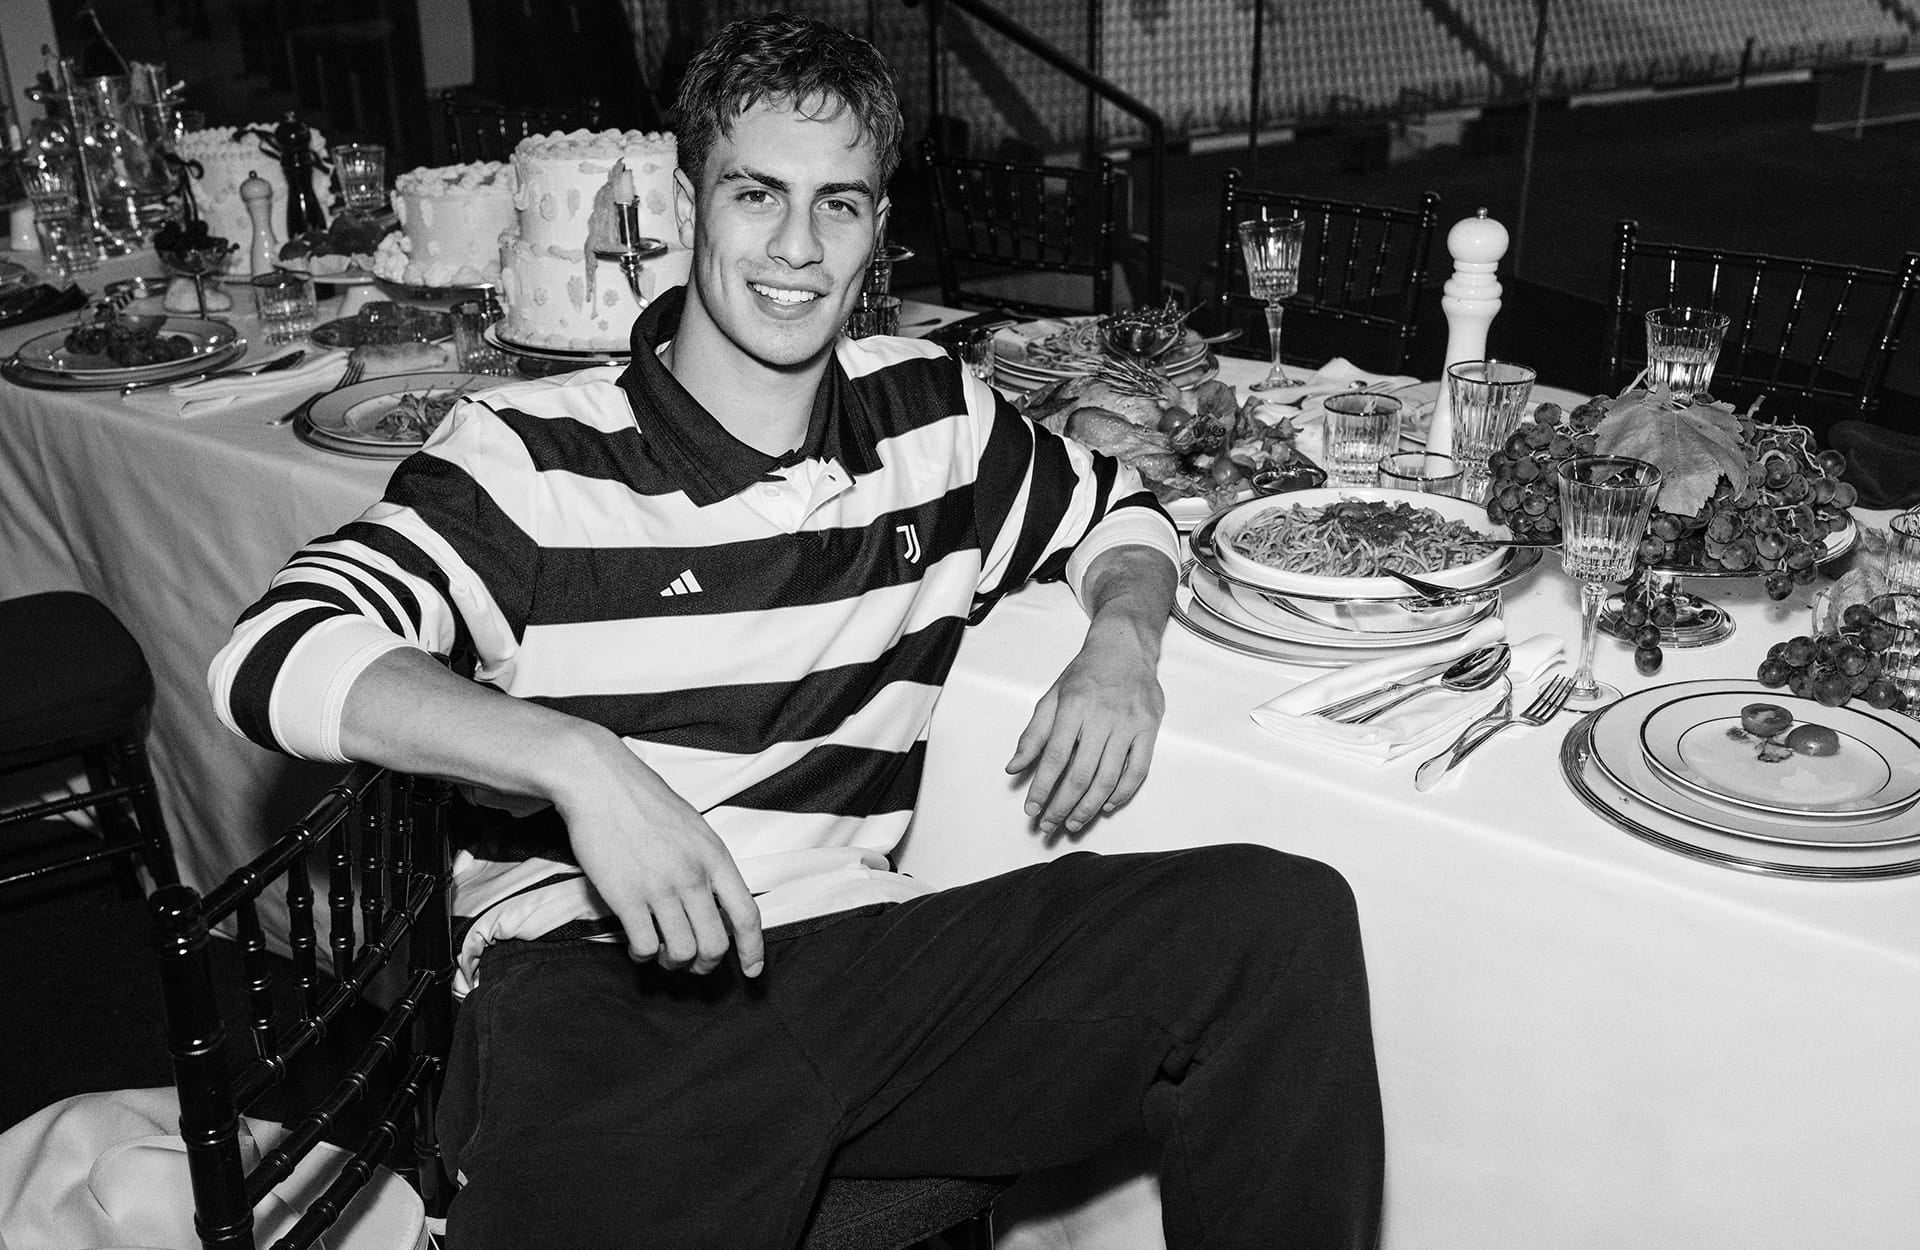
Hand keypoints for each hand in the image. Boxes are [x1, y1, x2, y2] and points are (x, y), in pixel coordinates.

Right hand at [555, 739, 764, 976]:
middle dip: (706, 965)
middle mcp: (693, 875)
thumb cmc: (643, 800)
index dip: (752, 949)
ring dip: (674, 962)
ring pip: (682, 951)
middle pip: (715, 944)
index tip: (751, 971)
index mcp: (714, 856)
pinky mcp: (625, 897)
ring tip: (663, 954)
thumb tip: (714, 899)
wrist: (600, 782)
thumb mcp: (693, 826)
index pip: (746, 914)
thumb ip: (706, 862)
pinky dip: (643, 955)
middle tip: (694, 965)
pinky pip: (644, 946)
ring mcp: (660, 887)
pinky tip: (638, 946)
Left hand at [1007, 639, 1162, 835]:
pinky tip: (1105, 806)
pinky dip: (1121, 793)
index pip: (1054, 757)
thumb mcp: (1052, 696)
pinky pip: (1138, 771)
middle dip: (1062, 806)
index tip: (1031, 809)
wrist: (1125, 647)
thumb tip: (1014, 767)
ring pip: (1108, 778)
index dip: (1041, 788)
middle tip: (1049, 825)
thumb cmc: (1086, 673)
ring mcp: (1129, 724)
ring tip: (1073, 823)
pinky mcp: (1149, 729)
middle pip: (1080, 774)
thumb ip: (1033, 734)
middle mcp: (1102, 716)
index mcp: (1073, 706)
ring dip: (1088, 807)